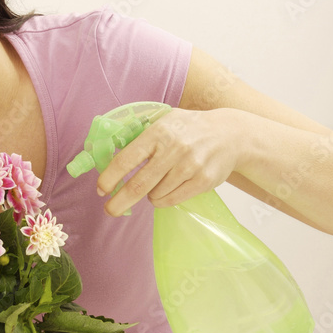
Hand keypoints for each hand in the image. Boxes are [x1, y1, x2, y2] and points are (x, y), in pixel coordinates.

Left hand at [95, 107, 241, 215]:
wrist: (230, 134)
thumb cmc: (190, 129)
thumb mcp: (165, 122)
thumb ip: (141, 138)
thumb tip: (111, 160)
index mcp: (159, 132)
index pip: (127, 159)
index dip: (110, 177)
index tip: (101, 189)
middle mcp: (174, 149)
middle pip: (138, 184)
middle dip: (120, 201)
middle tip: (110, 210)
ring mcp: (190, 166)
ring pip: (155, 195)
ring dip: (149, 195)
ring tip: (158, 182)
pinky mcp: (202, 181)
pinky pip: (171, 200)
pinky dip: (163, 199)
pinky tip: (167, 189)